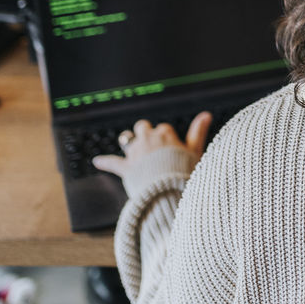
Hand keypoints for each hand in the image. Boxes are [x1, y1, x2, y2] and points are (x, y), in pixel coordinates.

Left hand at [92, 112, 212, 178]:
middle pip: (143, 128)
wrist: (169, 189)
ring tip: (130, 146)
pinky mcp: (126, 167)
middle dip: (145, 134)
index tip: (169, 147)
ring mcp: (136, 153)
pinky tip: (97, 161)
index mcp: (165, 134)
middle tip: (149, 145)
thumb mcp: (195, 150)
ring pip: (127, 139)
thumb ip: (198, 131)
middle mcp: (148, 139)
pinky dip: (104, 162)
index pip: (163, 129)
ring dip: (128, 142)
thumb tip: (206, 114)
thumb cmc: (185, 171)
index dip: (165, 137)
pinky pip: (111, 162)